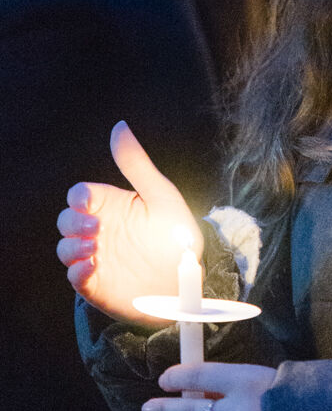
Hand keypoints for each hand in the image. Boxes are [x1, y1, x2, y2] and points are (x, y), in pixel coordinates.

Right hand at [56, 121, 202, 323]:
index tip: (89, 201)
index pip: (80, 195)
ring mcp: (96, 256)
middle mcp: (99, 230)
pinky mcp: (96, 283)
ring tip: (93, 248)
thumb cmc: (174, 234)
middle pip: (66, 220)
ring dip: (72, 247)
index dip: (79, 197)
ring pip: (65, 248)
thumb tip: (119, 126)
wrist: (188, 279)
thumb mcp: (161, 195)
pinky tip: (92, 268)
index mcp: (111, 206)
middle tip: (96, 228)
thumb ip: (136, 164)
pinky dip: (77, 273)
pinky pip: (75, 278)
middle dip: (73, 222)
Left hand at [141, 362, 275, 410]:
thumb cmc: (312, 396)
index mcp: (250, 382)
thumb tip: (212, 390)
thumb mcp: (278, 377)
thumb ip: (244, 384)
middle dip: (166, 409)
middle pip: (192, 410)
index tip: (165, 380)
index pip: (201, 375)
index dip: (179, 377)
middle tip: (148, 409)